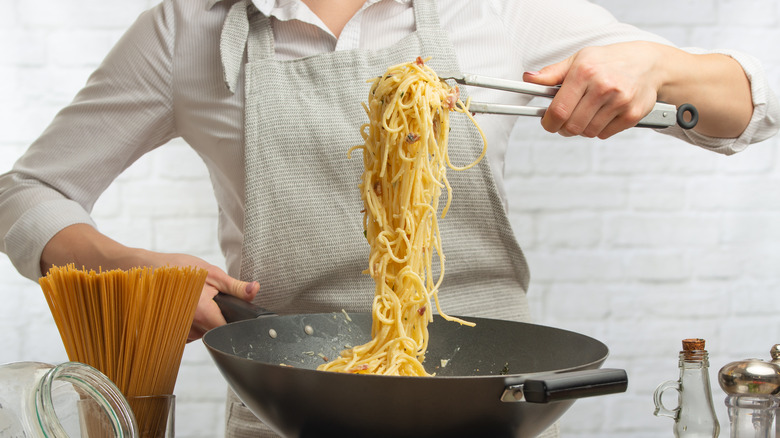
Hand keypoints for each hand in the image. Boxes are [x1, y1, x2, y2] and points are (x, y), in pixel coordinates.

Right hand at [159, 253, 259, 340]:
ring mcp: (179, 331)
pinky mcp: (173, 331)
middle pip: (216, 332)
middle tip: (212, 300)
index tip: (234, 313)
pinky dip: (195, 322)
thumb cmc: (178, 268)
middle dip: (219, 317)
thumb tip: (254, 290)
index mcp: (202, 312)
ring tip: (198, 300)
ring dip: (206, 320)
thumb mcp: (212, 274)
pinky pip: (192, 332)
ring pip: (204, 333)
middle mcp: (189, 327)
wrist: (149, 269)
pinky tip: (190, 307)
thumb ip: (236, 287)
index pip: (227, 330)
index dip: (235, 323)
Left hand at [524, 41, 663, 138]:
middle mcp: (603, 87)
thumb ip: (552, 73)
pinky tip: (603, 115)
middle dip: (563, 128)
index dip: (549, 122)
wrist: (649, 63)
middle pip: (572, 126)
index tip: (548, 122)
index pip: (558, 110)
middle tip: (565, 121)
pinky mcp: (632, 114)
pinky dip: (599, 129)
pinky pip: (604, 134)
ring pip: (588, 132)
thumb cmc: (610, 61)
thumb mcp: (579, 60)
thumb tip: (529, 79)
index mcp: (585, 72)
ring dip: (582, 128)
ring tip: (586, 114)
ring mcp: (619, 102)